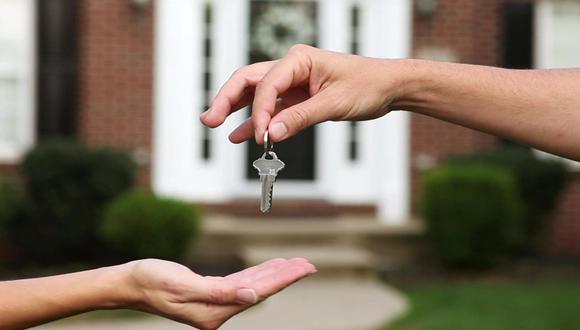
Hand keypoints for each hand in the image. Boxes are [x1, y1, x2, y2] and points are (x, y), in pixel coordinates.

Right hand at [124, 258, 315, 329]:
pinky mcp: (210, 293)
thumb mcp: (184, 285)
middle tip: (309, 264)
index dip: (283, 280)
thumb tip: (252, 297)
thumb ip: (219, 292)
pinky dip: (256, 273)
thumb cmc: (152, 281)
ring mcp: (214, 303)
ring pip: (252, 286)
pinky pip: (240, 283)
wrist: (130, 283)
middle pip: (260, 291)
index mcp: (214, 312)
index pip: (257, 294)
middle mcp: (218, 310)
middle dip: (285, 277)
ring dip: (274, 274)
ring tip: (295, 264)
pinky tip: (268, 267)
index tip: (303, 268)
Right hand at [201, 44, 408, 143]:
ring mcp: (292, 82)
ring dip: (235, 109)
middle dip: (227, 99)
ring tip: (214, 124)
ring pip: (255, 94)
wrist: (387, 87)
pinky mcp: (297, 97)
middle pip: (248, 81)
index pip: (266, 84)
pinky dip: (255, 121)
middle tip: (209, 120)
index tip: (259, 137)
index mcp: (298, 59)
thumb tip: (270, 135)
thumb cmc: (366, 86)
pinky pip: (271, 109)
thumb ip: (300, 118)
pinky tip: (240, 134)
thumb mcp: (334, 104)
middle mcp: (291, 67)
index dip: (258, 111)